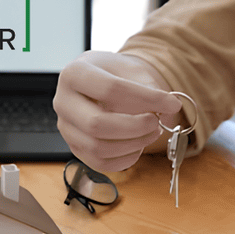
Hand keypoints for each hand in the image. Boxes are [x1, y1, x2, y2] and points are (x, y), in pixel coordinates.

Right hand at [53, 51, 182, 171]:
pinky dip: (125, 159)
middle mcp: (62, 102)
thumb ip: (151, 87)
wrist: (102, 83)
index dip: (146, 99)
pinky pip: (100, 163)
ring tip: (153, 132)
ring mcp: (66, 128)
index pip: (110, 89)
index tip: (172, 103)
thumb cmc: (116, 74)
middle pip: (96, 124)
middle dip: (135, 127)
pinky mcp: (75, 147)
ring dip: (133, 144)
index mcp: (74, 74)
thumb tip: (168, 110)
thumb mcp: (132, 69)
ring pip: (98, 148)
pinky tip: (139, 145)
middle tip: (156, 122)